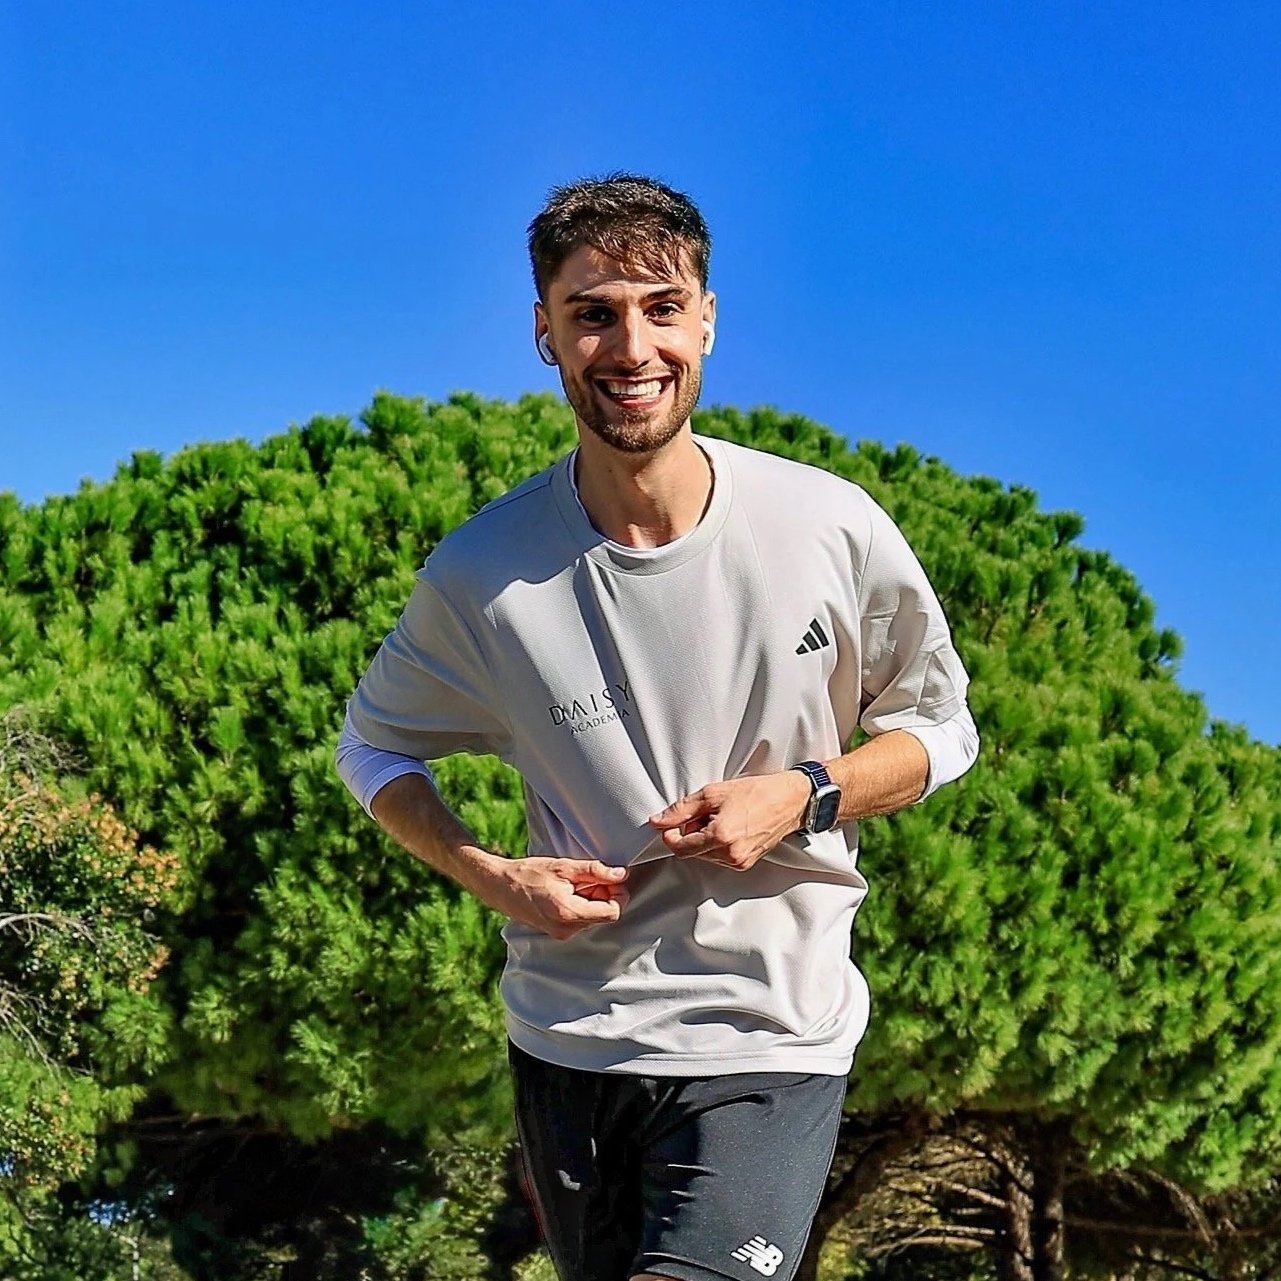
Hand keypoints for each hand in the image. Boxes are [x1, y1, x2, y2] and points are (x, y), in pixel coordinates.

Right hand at [478, 856, 629, 940]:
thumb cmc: (528, 874)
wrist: (500, 886)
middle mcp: (566, 929)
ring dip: (590, 898)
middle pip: (603, 914)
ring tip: (572, 882)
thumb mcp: (564, 867)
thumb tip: (621, 874)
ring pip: (591, 916)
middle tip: (588, 876)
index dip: (618, 894)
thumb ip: (596, 871)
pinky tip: (565, 891)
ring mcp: (560, 933)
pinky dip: (579, 904)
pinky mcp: (556, 932)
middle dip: (602, 894)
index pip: (612, 912)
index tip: (611, 879)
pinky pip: (579, 920)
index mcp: (569, 913)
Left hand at [648, 771, 811, 871]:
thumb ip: (681, 809)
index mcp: (720, 837)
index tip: (671, 824)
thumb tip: (659, 821)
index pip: (680, 849)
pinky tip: (731, 827)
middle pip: (692, 852)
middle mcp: (730, 855)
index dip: (670, 835)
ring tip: (721, 818)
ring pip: (706, 856)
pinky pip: (721, 858)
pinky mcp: (747, 863)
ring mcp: (740, 862)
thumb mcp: (712, 793)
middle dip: (691, 834)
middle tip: (704, 813)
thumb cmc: (756, 792)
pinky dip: (718, 844)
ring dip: (705, 839)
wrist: (789, 800)